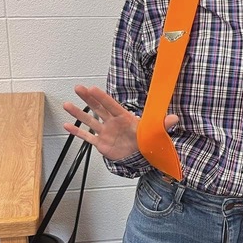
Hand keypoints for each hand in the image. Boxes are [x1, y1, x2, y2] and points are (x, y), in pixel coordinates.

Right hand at [63, 84, 178, 161]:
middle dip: (88, 99)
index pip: (112, 105)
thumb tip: (175, 118)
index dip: (102, 97)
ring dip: (78, 113)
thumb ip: (162, 124)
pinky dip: (77, 132)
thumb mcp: (154, 132)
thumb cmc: (144, 139)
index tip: (93, 88)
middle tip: (78, 88)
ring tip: (67, 104)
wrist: (140, 154)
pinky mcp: (101, 143)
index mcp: (124, 117)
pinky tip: (67, 125)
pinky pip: (87, 137)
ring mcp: (105, 132)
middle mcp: (112, 122)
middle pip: (98, 108)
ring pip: (90, 120)